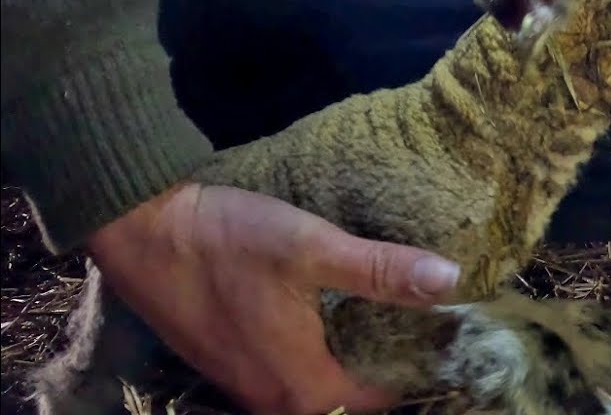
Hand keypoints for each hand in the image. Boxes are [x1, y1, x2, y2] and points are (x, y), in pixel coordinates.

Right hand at [87, 182, 460, 414]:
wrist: (140, 231)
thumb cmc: (226, 241)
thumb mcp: (311, 248)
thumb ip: (380, 270)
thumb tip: (451, 282)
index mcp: (306, 388)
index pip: (388, 395)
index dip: (421, 359)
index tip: (449, 320)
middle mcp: (278, 401)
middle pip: (357, 395)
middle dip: (391, 356)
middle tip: (425, 307)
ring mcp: (252, 387)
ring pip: (326, 384)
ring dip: (356, 351)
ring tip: (391, 302)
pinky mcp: (235, 366)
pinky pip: (297, 371)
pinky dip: (324, 347)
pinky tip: (341, 306)